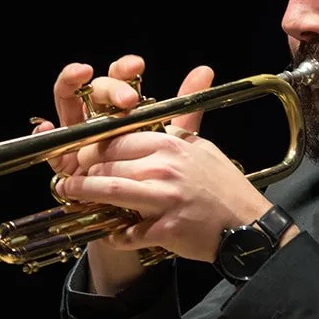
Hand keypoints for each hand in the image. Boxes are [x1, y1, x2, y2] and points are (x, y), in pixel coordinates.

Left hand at [32, 56, 223, 291]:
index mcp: (170, 145)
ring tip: (69, 194)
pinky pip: (129, 231)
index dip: (93, 147)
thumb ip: (180, 125)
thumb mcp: (202, 148)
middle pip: (108, 163)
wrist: (250, 226)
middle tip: (70, 178)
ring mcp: (165, 198)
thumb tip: (189, 85)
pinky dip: (116, 234)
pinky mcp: (166, 229)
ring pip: (109, 190)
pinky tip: (111, 234)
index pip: (118, 138)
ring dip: (83, 193)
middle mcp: (165, 167)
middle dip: (83, 170)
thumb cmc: (224, 187)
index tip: (83, 155)